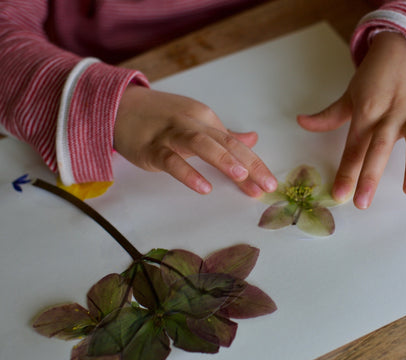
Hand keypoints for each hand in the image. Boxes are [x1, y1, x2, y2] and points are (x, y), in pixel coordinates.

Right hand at [114, 86, 276, 196]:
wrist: (117, 106)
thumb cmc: (160, 117)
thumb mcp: (196, 122)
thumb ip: (224, 135)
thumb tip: (253, 140)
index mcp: (206, 119)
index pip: (236, 144)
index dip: (255, 164)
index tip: (269, 184)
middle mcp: (192, 123)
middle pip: (226, 144)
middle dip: (249, 165)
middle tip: (266, 185)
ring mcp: (171, 134)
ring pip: (201, 144)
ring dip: (222, 159)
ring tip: (241, 176)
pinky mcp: (151, 148)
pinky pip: (171, 160)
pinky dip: (188, 173)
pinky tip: (203, 187)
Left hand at [297, 32, 405, 208]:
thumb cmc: (377, 74)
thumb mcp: (352, 93)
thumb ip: (329, 115)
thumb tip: (301, 122)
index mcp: (366, 111)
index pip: (354, 147)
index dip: (346, 172)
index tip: (339, 195)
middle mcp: (390, 113)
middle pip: (379, 148)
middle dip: (370, 176)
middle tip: (363, 202)